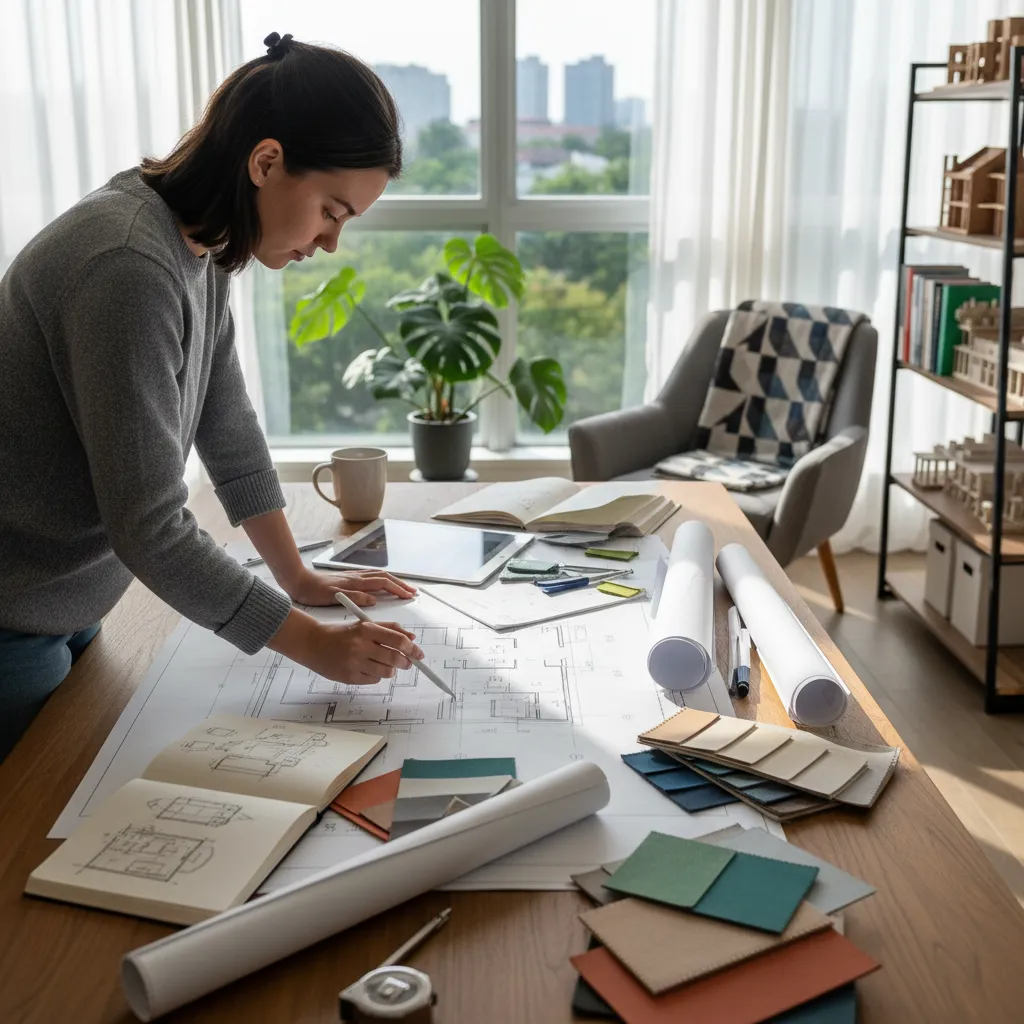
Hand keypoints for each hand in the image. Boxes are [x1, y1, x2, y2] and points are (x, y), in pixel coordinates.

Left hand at [282, 567, 417, 607]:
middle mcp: (357, 577)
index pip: (383, 583)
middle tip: (412, 592)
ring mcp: (354, 576)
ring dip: (394, 581)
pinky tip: (383, 585)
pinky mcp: (349, 578)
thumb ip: (354, 598)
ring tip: (403, 588)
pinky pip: (372, 577)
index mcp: (356, 582)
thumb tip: (373, 600)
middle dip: (400, 584)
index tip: (409, 596)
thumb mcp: (332, 597)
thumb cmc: (313, 591)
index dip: (398, 589)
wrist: (298, 580)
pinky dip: (383, 580)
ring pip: (379, 576)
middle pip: (385, 577)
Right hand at [307, 620, 424, 684]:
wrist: (312, 643)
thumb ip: (389, 629)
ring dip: (390, 669)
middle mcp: (360, 645)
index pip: (398, 640)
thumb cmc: (341, 633)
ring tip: (383, 664)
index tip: (418, 654)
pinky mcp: (349, 677)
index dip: (412, 649)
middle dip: (405, 662)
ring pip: (386, 672)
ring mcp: (354, 663)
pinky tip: (367, 668)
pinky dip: (376, 675)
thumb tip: (411, 638)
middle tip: (407, 663)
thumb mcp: (364, 625)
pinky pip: (373, 680)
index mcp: (366, 629)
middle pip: (395, 658)